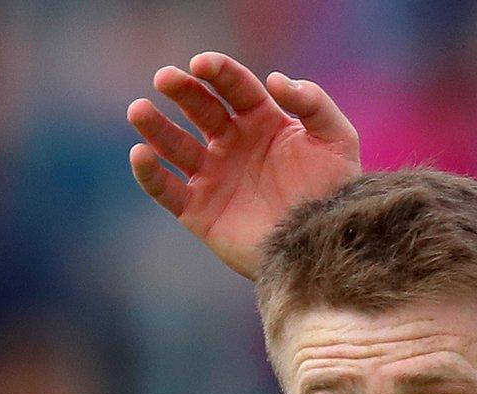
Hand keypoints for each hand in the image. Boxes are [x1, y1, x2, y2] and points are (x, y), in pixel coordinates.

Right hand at [127, 53, 361, 279]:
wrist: (324, 247)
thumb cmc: (333, 192)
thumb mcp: (337, 141)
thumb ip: (314, 103)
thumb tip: (275, 79)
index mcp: (262, 120)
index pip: (234, 87)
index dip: (218, 72)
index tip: (202, 63)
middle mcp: (233, 143)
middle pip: (200, 108)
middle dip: (182, 90)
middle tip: (165, 78)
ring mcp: (214, 176)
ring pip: (176, 145)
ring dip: (155, 127)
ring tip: (139, 110)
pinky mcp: (199, 211)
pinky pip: (167, 190)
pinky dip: (150, 174)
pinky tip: (141, 154)